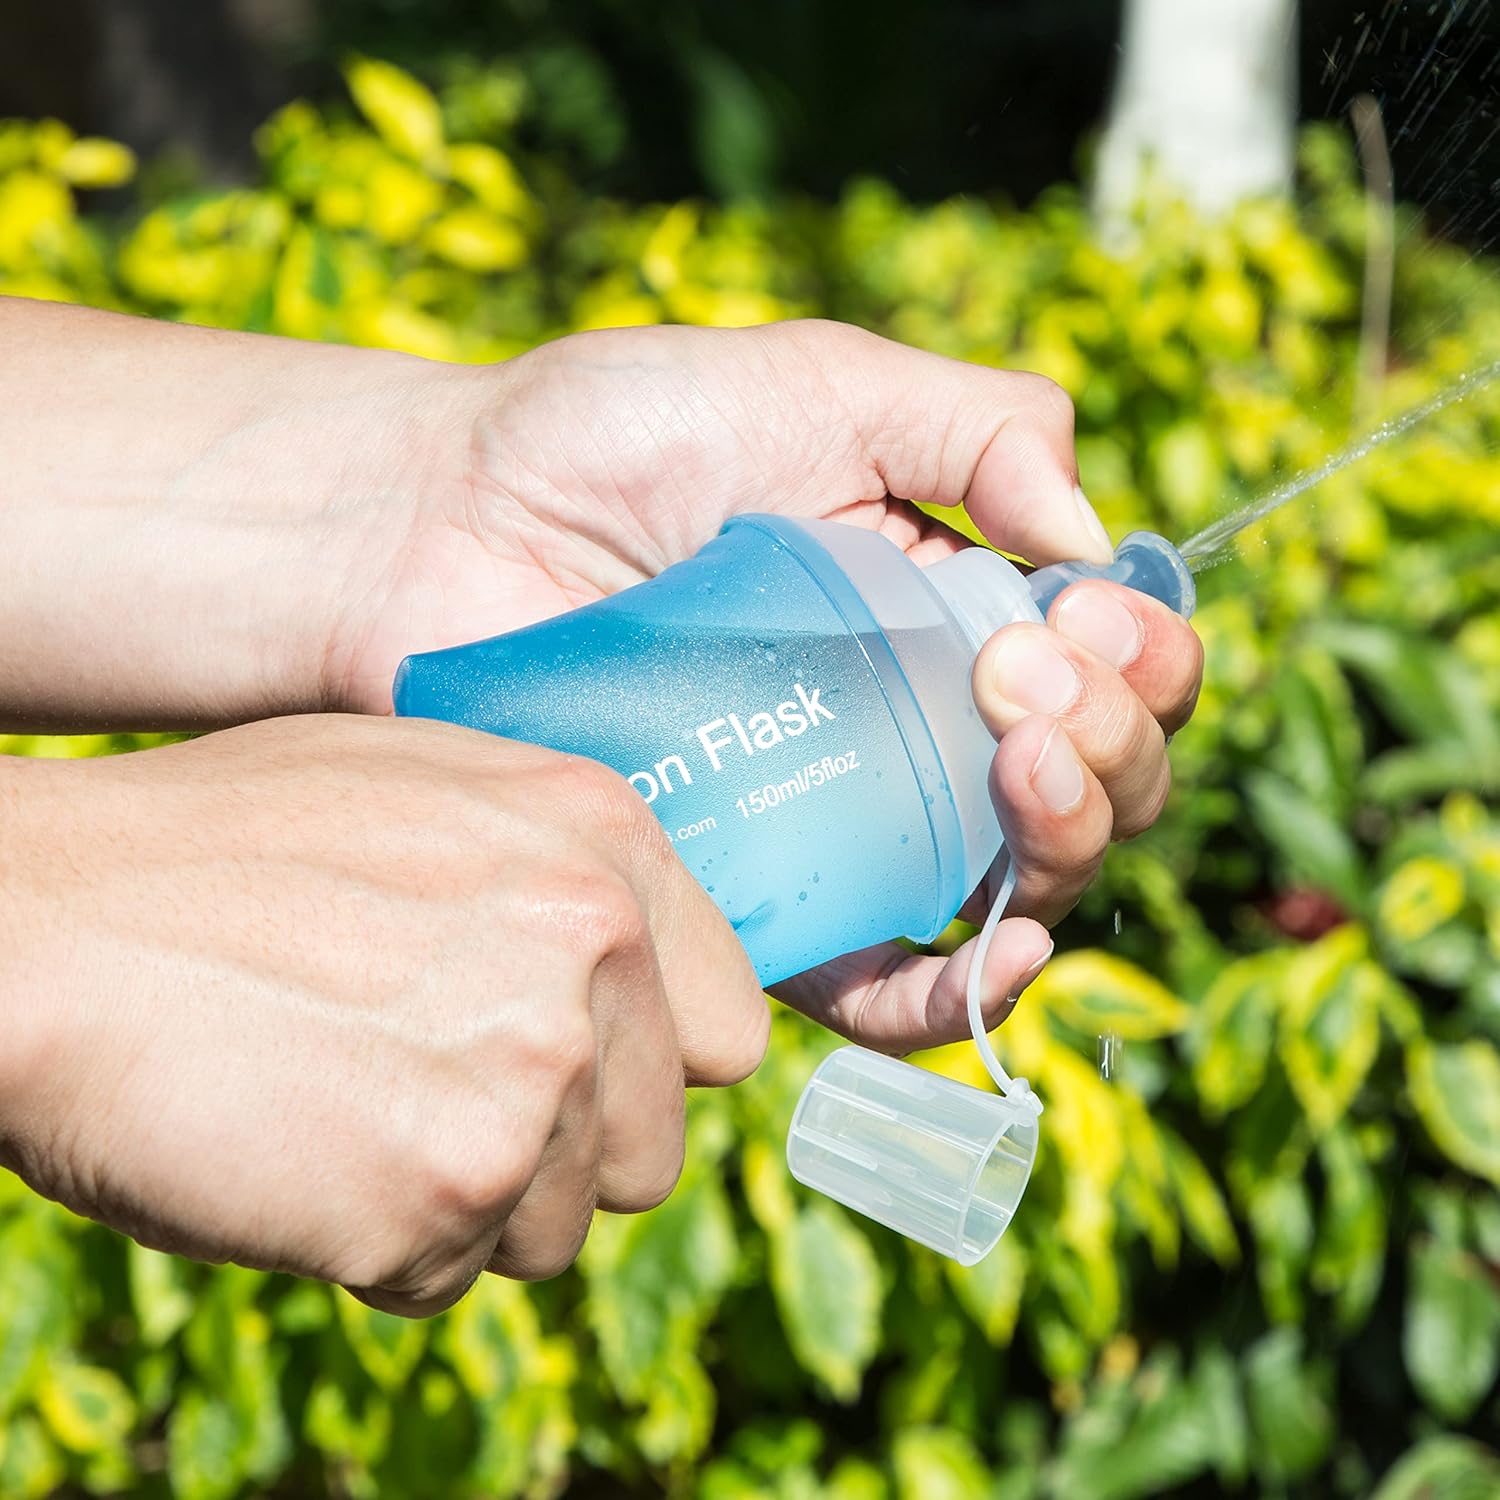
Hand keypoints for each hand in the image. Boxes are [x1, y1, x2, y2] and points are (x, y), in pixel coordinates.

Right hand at [0, 715, 767, 1312]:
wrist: (50, 924)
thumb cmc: (226, 849)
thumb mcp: (431, 794)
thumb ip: (566, 879)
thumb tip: (646, 982)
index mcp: (605, 841)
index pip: (729, 1031)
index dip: (649, 1067)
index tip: (580, 1071)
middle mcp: (593, 949)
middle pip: (653, 1148)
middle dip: (559, 1152)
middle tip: (432, 1096)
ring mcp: (525, 1074)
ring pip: (557, 1228)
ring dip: (466, 1203)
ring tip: (350, 1108)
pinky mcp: (439, 1191)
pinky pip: (449, 1276)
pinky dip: (378, 1246)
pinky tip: (302, 1153)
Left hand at [327, 321, 1203, 1049]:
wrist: (442, 528)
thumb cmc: (615, 437)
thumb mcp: (823, 381)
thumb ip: (984, 426)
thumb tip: (1093, 549)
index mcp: (950, 602)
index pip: (1108, 663)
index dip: (1138, 656)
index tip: (1077, 615)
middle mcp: (919, 719)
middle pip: (1093, 778)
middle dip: (1113, 739)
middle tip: (1029, 676)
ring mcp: (850, 816)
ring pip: (1021, 883)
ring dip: (1071, 840)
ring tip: (1023, 765)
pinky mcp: (768, 899)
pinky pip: (889, 985)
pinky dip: (966, 990)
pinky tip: (1001, 944)